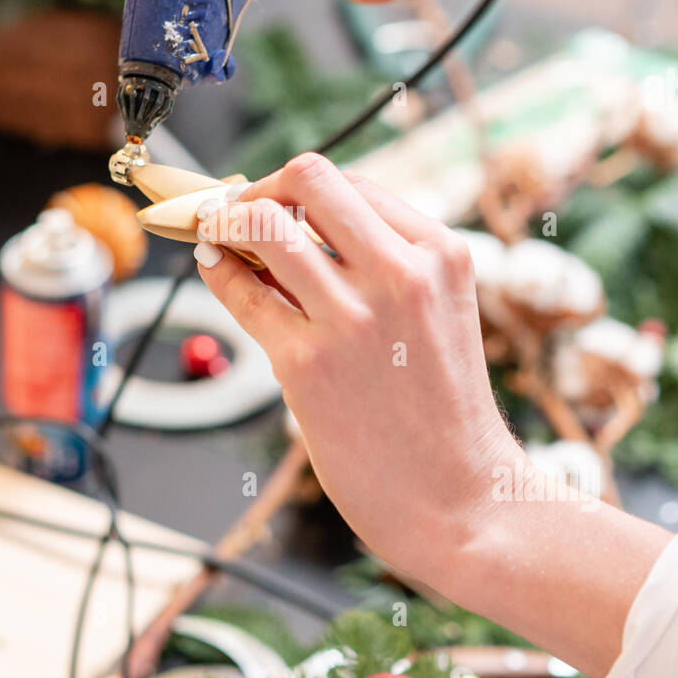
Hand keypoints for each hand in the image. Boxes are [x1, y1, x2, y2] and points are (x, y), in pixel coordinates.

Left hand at [194, 155, 668, 677]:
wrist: (462, 500)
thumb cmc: (444, 412)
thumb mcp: (440, 313)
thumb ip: (384, 263)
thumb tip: (292, 220)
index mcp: (440, 253)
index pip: (349, 182)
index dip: (294, 186)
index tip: (266, 200)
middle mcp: (402, 274)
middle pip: (308, 177)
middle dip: (259, 188)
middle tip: (236, 213)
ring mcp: (353, 318)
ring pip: (265, 225)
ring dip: (228, 224)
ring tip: (219, 239)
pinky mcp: (308, 364)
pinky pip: (243, 291)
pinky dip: (218, 269)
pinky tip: (215, 267)